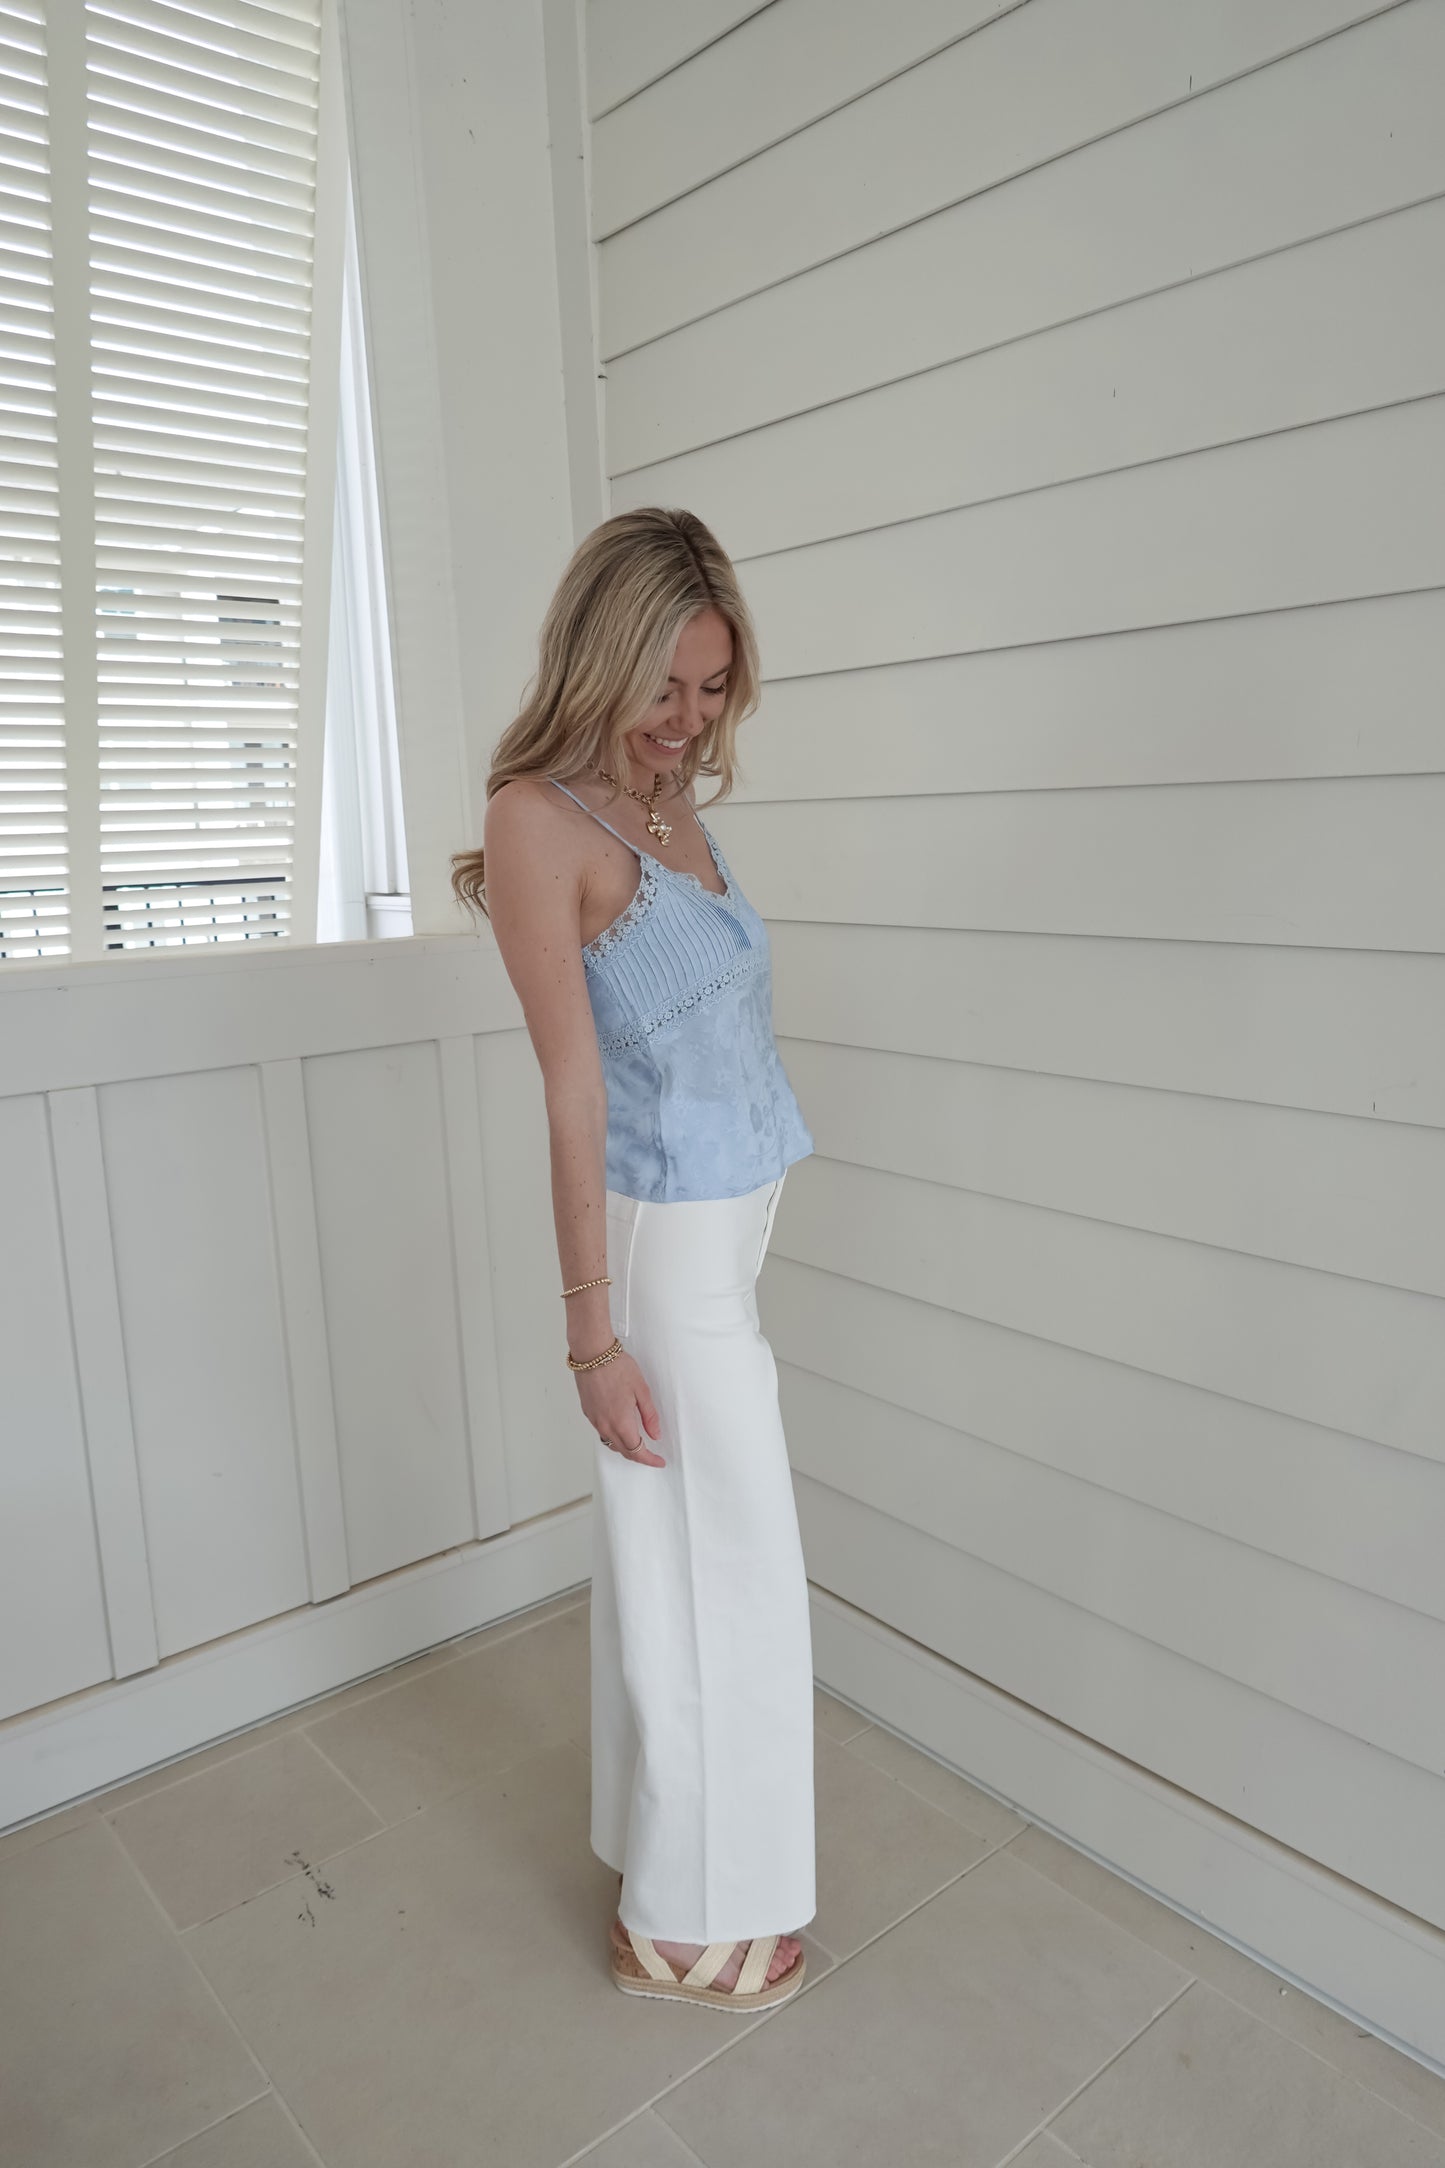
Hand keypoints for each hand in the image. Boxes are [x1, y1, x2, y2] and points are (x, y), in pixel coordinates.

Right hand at [577, 1346, 664, 1466]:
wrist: (592, 1354)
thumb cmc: (616, 1367)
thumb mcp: (642, 1390)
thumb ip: (649, 1416)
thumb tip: (655, 1434)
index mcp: (621, 1422)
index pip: (637, 1451)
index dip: (649, 1460)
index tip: (658, 1461)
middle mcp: (605, 1425)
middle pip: (624, 1451)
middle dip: (639, 1456)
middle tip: (652, 1455)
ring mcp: (595, 1420)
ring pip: (611, 1444)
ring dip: (625, 1448)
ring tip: (638, 1444)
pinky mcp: (588, 1413)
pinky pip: (602, 1433)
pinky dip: (614, 1437)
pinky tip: (621, 1429)